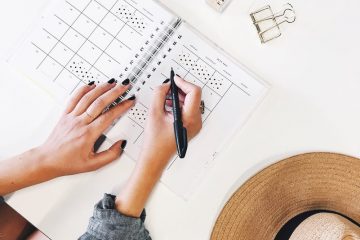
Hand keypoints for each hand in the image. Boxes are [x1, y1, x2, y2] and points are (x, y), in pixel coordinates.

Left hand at [39, 80, 134, 176]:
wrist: (47, 160)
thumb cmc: (68, 163)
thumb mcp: (93, 165)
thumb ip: (110, 155)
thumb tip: (121, 144)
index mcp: (88, 134)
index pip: (109, 116)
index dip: (121, 107)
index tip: (129, 101)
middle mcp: (80, 123)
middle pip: (99, 103)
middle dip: (114, 92)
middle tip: (124, 86)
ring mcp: (71, 117)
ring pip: (87, 98)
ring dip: (101, 88)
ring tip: (112, 82)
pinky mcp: (65, 115)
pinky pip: (74, 98)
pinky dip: (83, 89)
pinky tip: (91, 85)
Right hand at [115, 76, 201, 216]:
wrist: (155, 158)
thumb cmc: (155, 142)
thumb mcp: (154, 113)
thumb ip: (159, 94)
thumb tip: (165, 85)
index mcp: (190, 119)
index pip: (194, 92)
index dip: (183, 83)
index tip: (174, 80)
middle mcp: (196, 122)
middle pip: (193, 96)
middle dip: (180, 89)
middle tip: (167, 87)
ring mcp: (194, 124)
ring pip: (191, 102)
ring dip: (178, 96)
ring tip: (165, 98)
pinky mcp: (190, 126)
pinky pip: (188, 109)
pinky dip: (178, 104)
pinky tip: (167, 105)